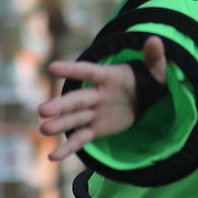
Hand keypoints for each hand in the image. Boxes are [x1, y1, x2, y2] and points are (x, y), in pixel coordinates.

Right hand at [38, 35, 167, 160]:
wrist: (145, 98)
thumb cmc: (148, 80)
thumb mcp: (156, 69)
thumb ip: (154, 56)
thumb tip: (155, 40)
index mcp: (108, 76)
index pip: (88, 71)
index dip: (72, 69)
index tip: (52, 68)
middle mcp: (97, 94)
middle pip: (77, 99)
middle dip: (61, 105)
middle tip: (42, 110)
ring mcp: (95, 112)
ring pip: (75, 119)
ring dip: (60, 124)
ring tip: (44, 130)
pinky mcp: (96, 128)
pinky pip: (81, 138)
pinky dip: (68, 147)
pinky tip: (53, 157)